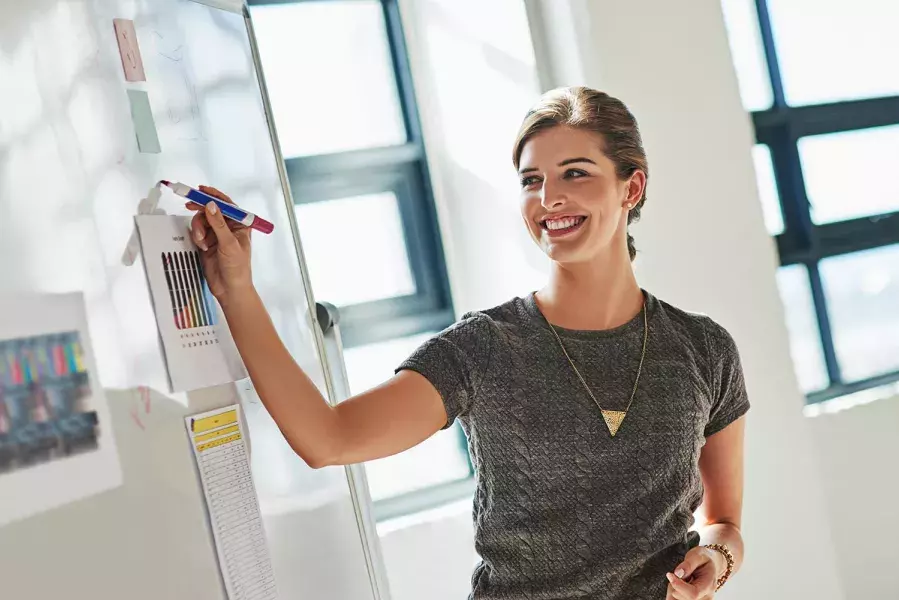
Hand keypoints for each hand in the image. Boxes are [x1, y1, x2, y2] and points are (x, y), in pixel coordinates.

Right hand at [186, 186, 252, 305]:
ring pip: (202, 220)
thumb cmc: (237, 268)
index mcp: (240, 225)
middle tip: (190, 205)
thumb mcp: (229, 244)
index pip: (227, 205)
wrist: (229, 288)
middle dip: (201, 210)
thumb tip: (211, 206)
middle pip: (211, 210)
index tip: (201, 190)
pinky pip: (197, 231)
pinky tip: (201, 246)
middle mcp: (229, 227)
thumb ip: (219, 224)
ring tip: (202, 241)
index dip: (214, 196)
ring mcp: (217, 234)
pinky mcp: (206, 242)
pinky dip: (196, 236)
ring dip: (199, 228)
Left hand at [665, 546, 724, 599]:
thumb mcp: (697, 555)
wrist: (710, 565)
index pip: (693, 593)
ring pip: (677, 599)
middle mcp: (706, 597)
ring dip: (673, 588)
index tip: (669, 574)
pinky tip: (679, 585)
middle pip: (682, 597)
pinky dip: (674, 592)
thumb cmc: (703, 559)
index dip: (678, 585)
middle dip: (674, 584)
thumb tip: (678, 573)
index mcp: (709, 585)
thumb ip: (688, 564)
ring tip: (682, 578)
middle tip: (678, 573)